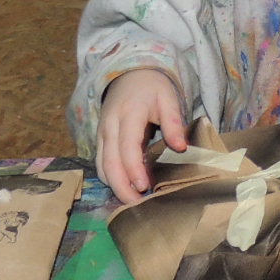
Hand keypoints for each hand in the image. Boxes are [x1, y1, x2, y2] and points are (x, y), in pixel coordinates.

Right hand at [97, 68, 188, 204]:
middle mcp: (109, 126)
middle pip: (109, 163)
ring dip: (115, 186)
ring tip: (133, 202)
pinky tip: (125, 188)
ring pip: (102, 166)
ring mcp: (101, 134)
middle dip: (121, 187)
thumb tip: (180, 148)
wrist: (129, 74)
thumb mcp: (168, 97)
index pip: (127, 147)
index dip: (133, 169)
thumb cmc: (152, 87)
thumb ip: (173, 122)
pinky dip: (110, 179)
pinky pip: (101, 164)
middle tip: (138, 205)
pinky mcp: (100, 140)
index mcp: (128, 114)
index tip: (144, 187)